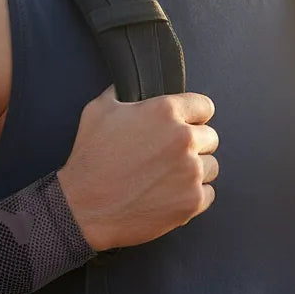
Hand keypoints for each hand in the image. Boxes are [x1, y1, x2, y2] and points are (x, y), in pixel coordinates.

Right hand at [58, 86, 218, 251]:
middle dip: (193, 146)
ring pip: (211, 166)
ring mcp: (191, 172)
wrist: (83, 209)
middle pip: (210, 138)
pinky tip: (168, 196)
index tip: (184, 126)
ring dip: (194, 171)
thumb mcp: (98, 111)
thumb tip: (131, 85)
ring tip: (166, 178)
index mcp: (165, 112)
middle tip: (167, 158)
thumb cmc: (89, 161)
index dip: (193, 117)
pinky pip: (208, 194)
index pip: (204, 107)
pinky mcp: (192, 201)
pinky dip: (192, 196)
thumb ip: (122, 92)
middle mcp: (184, 139)